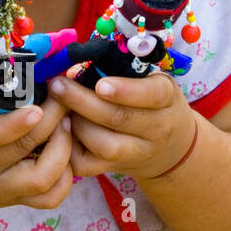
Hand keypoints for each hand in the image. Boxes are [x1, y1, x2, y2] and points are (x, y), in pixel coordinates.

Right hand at [0, 91, 73, 214]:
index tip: (38, 108)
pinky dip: (65, 178)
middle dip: (51, 118)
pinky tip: (64, 155)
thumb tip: (19, 79)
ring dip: (63, 148)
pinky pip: (49, 198)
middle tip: (64, 96)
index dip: (16, 122)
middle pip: (23, 148)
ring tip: (66, 124)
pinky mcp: (15, 201)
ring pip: (42, 178)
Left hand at [46, 68, 195, 181]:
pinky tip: (61, 128)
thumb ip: (123, 71)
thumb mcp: (150, 80)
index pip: (152, 94)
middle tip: (58, 85)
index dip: (125, 91)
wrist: (172, 148)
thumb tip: (77, 61)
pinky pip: (88, 165)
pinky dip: (69, 148)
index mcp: (167, 99)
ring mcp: (137, 153)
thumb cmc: (151, 102)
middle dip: (83, 102)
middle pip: (120, 119)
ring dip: (76, 124)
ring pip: (104, 145)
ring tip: (58, 107)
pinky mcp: (115, 169)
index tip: (100, 84)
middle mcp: (157, 129)